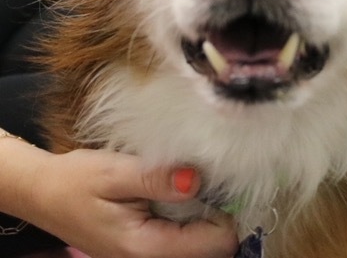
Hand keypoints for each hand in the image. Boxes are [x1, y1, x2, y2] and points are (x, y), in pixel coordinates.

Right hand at [29, 149, 237, 257]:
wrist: (46, 193)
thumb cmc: (77, 180)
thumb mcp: (116, 171)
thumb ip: (157, 178)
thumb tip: (197, 180)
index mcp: (145, 248)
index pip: (213, 244)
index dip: (226, 214)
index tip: (220, 184)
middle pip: (211, 249)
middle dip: (218, 214)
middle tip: (206, 179)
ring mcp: (146, 257)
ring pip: (198, 246)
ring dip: (204, 215)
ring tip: (190, 183)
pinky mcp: (145, 248)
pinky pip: (181, 238)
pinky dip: (189, 217)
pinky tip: (177, 193)